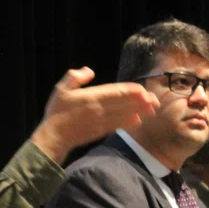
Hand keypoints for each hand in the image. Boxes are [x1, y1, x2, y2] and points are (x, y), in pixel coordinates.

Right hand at [29, 67, 158, 162]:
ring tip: (152, 110)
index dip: (131, 91)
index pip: (116, 92)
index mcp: (91, 97)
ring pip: (124, 115)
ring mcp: (100, 121)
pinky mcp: (99, 131)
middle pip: (124, 104)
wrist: (53, 137)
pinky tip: (137, 121)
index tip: (143, 90)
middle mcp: (99, 110)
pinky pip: (117, 125)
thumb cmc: (56, 112)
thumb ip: (74, 77)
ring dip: (139, 112)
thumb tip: (89, 70)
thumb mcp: (60, 89)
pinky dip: (128, 122)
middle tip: (155, 99)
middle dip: (141, 102)